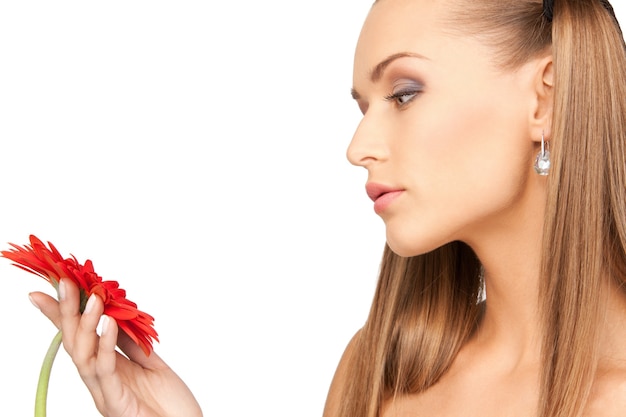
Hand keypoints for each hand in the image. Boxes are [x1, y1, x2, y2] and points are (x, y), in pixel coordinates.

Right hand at [30, 279, 202, 416]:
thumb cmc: (170, 404)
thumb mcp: (150, 365)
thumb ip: (131, 344)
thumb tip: (117, 317)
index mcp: (107, 369)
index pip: (79, 336)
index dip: (62, 313)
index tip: (54, 285)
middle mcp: (99, 380)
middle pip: (73, 342)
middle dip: (66, 312)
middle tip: (64, 282)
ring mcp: (104, 392)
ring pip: (82, 355)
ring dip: (87, 323)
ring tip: (93, 296)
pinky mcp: (115, 402)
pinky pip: (105, 370)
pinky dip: (105, 344)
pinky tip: (110, 322)